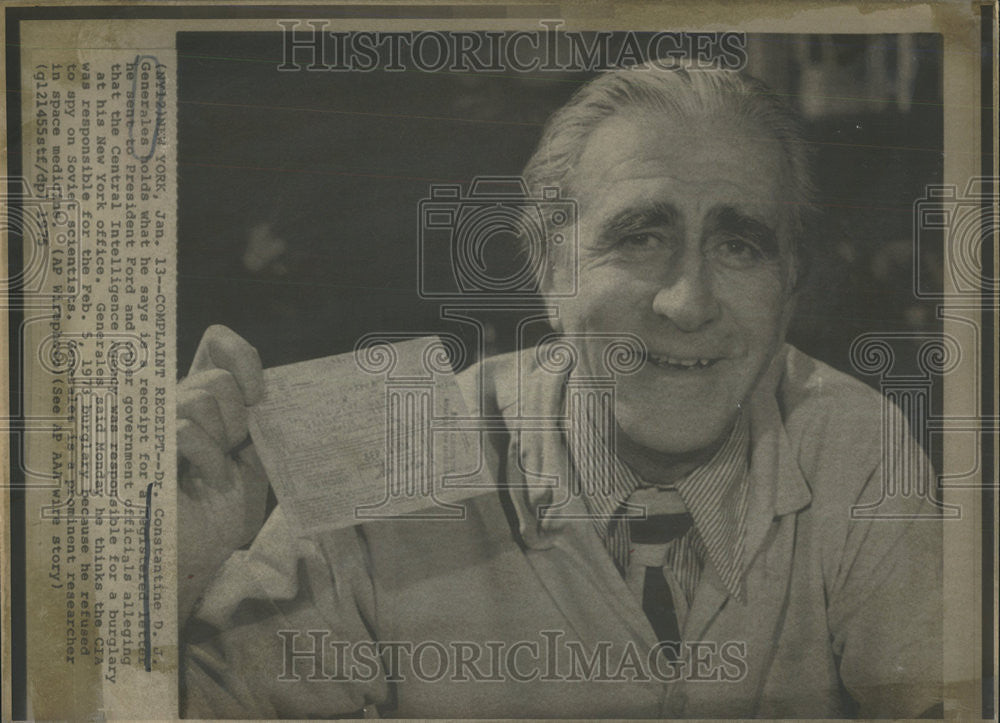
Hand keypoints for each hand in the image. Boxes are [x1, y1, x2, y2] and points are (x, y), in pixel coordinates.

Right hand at [177, 325, 269, 620]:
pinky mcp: (142, 447)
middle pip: (217, 378)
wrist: (202, 558)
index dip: (241, 357)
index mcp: (206, 398)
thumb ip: (263, 421)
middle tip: (233, 453)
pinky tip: (206, 483)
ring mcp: (154, 423)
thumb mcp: (258, 458)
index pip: (217, 342)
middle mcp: (175, 402)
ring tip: (216, 472)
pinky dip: (208, 459)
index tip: (258, 397)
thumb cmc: (226, 511)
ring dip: (222, 441)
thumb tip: (282, 389)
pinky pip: (186, 428)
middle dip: (239, 419)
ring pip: (202, 397)